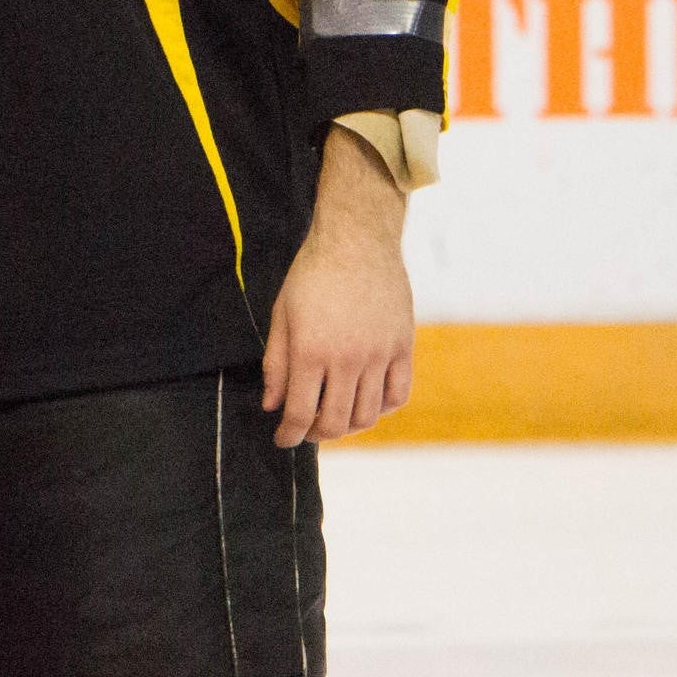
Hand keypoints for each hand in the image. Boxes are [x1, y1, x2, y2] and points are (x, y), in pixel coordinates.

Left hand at [262, 125, 413, 445]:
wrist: (357, 238)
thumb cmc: (311, 273)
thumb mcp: (281, 314)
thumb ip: (276, 364)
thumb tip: (272, 406)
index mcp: (310, 351)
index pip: (300, 414)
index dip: (289, 435)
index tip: (283, 439)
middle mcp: (347, 358)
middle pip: (336, 422)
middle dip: (316, 434)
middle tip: (307, 429)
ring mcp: (379, 354)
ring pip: (368, 415)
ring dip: (349, 425)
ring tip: (335, 416)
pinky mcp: (403, 345)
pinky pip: (398, 394)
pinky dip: (382, 408)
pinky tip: (367, 401)